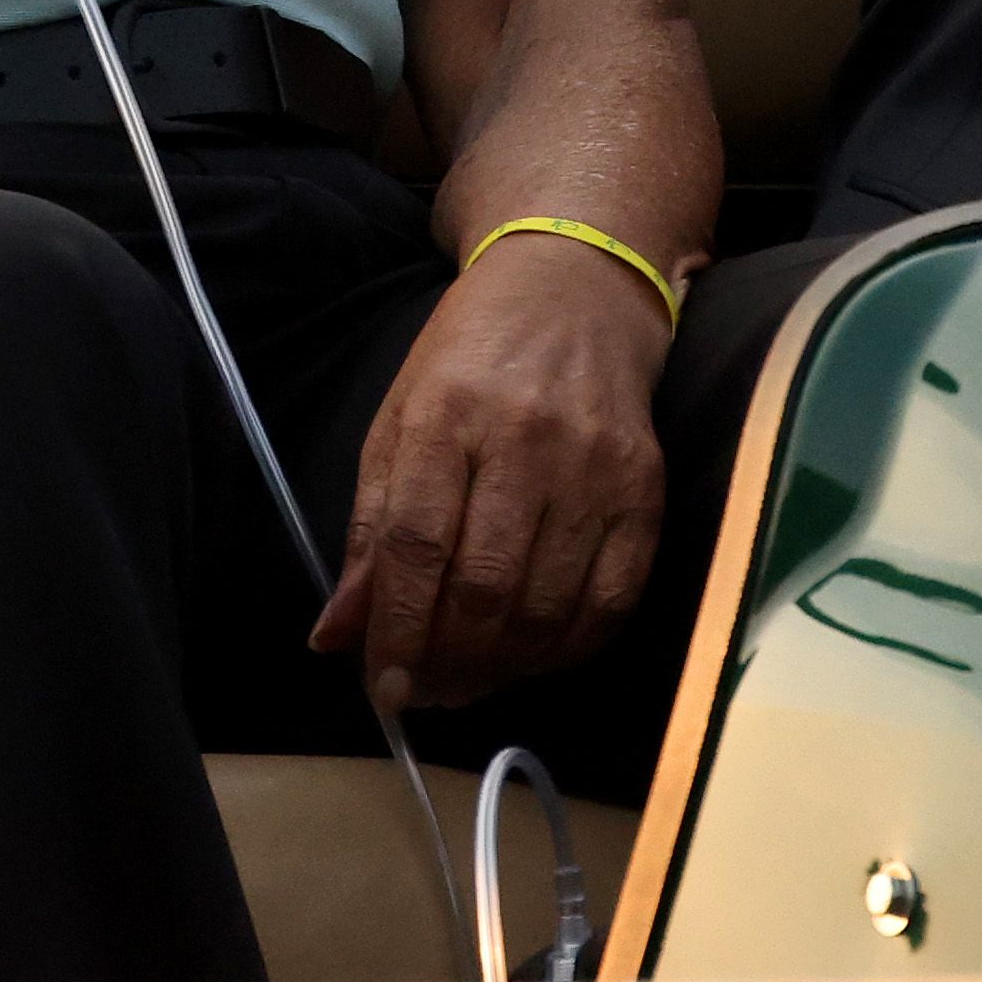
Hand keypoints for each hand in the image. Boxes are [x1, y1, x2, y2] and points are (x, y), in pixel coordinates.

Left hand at [310, 234, 671, 710]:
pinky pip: (612, 599)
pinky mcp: (645, 487)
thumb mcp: (399, 419)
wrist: (576, 289)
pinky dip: (569, 648)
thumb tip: (336, 636)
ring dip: (503, 666)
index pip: (414, 545)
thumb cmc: (472, 357)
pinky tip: (535, 656)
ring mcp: (593, 465)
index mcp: (444, 414)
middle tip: (429, 692)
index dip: (396, 630)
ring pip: (546, 604)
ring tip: (472, 681)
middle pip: (482, 585)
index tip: (383, 688)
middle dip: (448, 661)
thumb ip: (368, 528)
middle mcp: (523, 439)